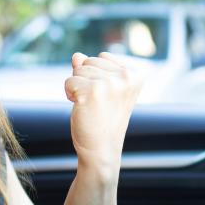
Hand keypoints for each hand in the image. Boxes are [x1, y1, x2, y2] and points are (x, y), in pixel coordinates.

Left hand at [64, 52, 143, 178]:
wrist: (102, 149)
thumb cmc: (103, 119)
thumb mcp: (103, 89)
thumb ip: (91, 68)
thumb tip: (76, 55)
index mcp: (135, 74)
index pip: (103, 56)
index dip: (97, 76)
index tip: (106, 96)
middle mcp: (126, 77)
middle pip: (89, 61)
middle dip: (86, 80)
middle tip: (97, 103)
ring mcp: (109, 83)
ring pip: (78, 70)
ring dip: (78, 88)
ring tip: (91, 106)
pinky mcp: (91, 91)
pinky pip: (69, 82)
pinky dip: (69, 95)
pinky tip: (82, 108)